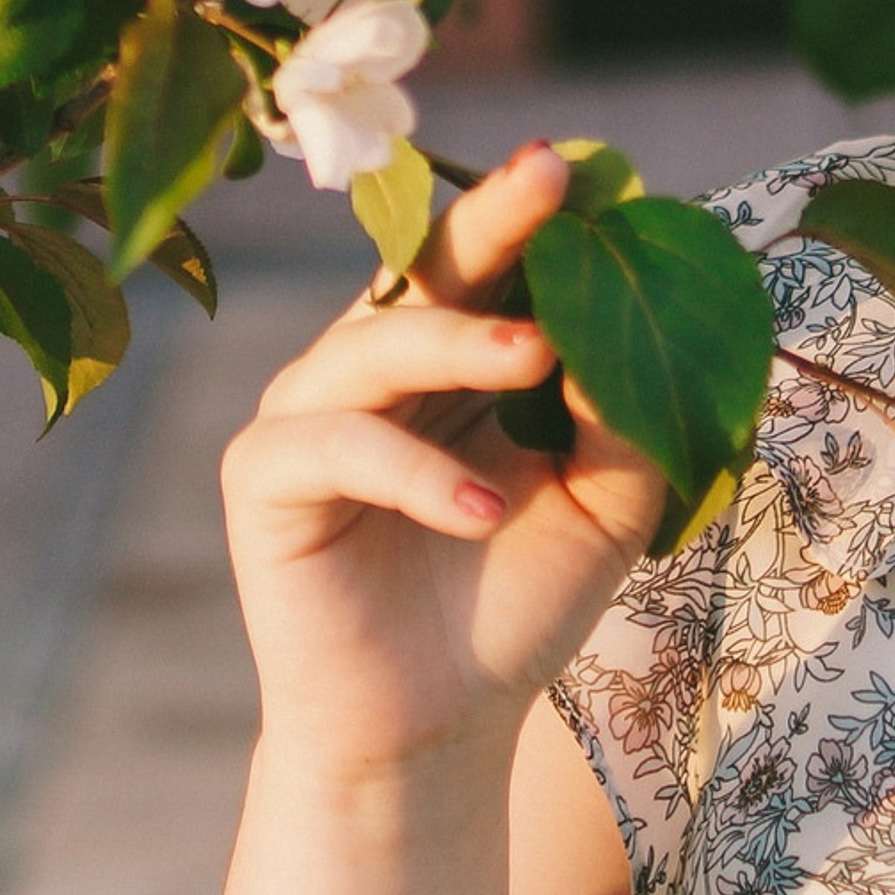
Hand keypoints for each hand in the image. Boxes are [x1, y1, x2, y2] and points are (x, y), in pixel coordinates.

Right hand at [219, 141, 667, 783]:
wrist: (434, 730)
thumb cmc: (510, 605)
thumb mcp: (598, 507)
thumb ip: (613, 419)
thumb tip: (629, 327)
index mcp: (444, 357)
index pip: (483, 266)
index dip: (523, 213)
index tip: (576, 164)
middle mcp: (368, 364)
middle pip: (421, 272)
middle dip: (487, 223)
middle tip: (547, 184)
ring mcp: (309, 410)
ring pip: (373, 345)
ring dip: (457, 341)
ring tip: (538, 354)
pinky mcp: (265, 475)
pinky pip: (334, 446)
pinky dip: (412, 471)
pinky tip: (482, 511)